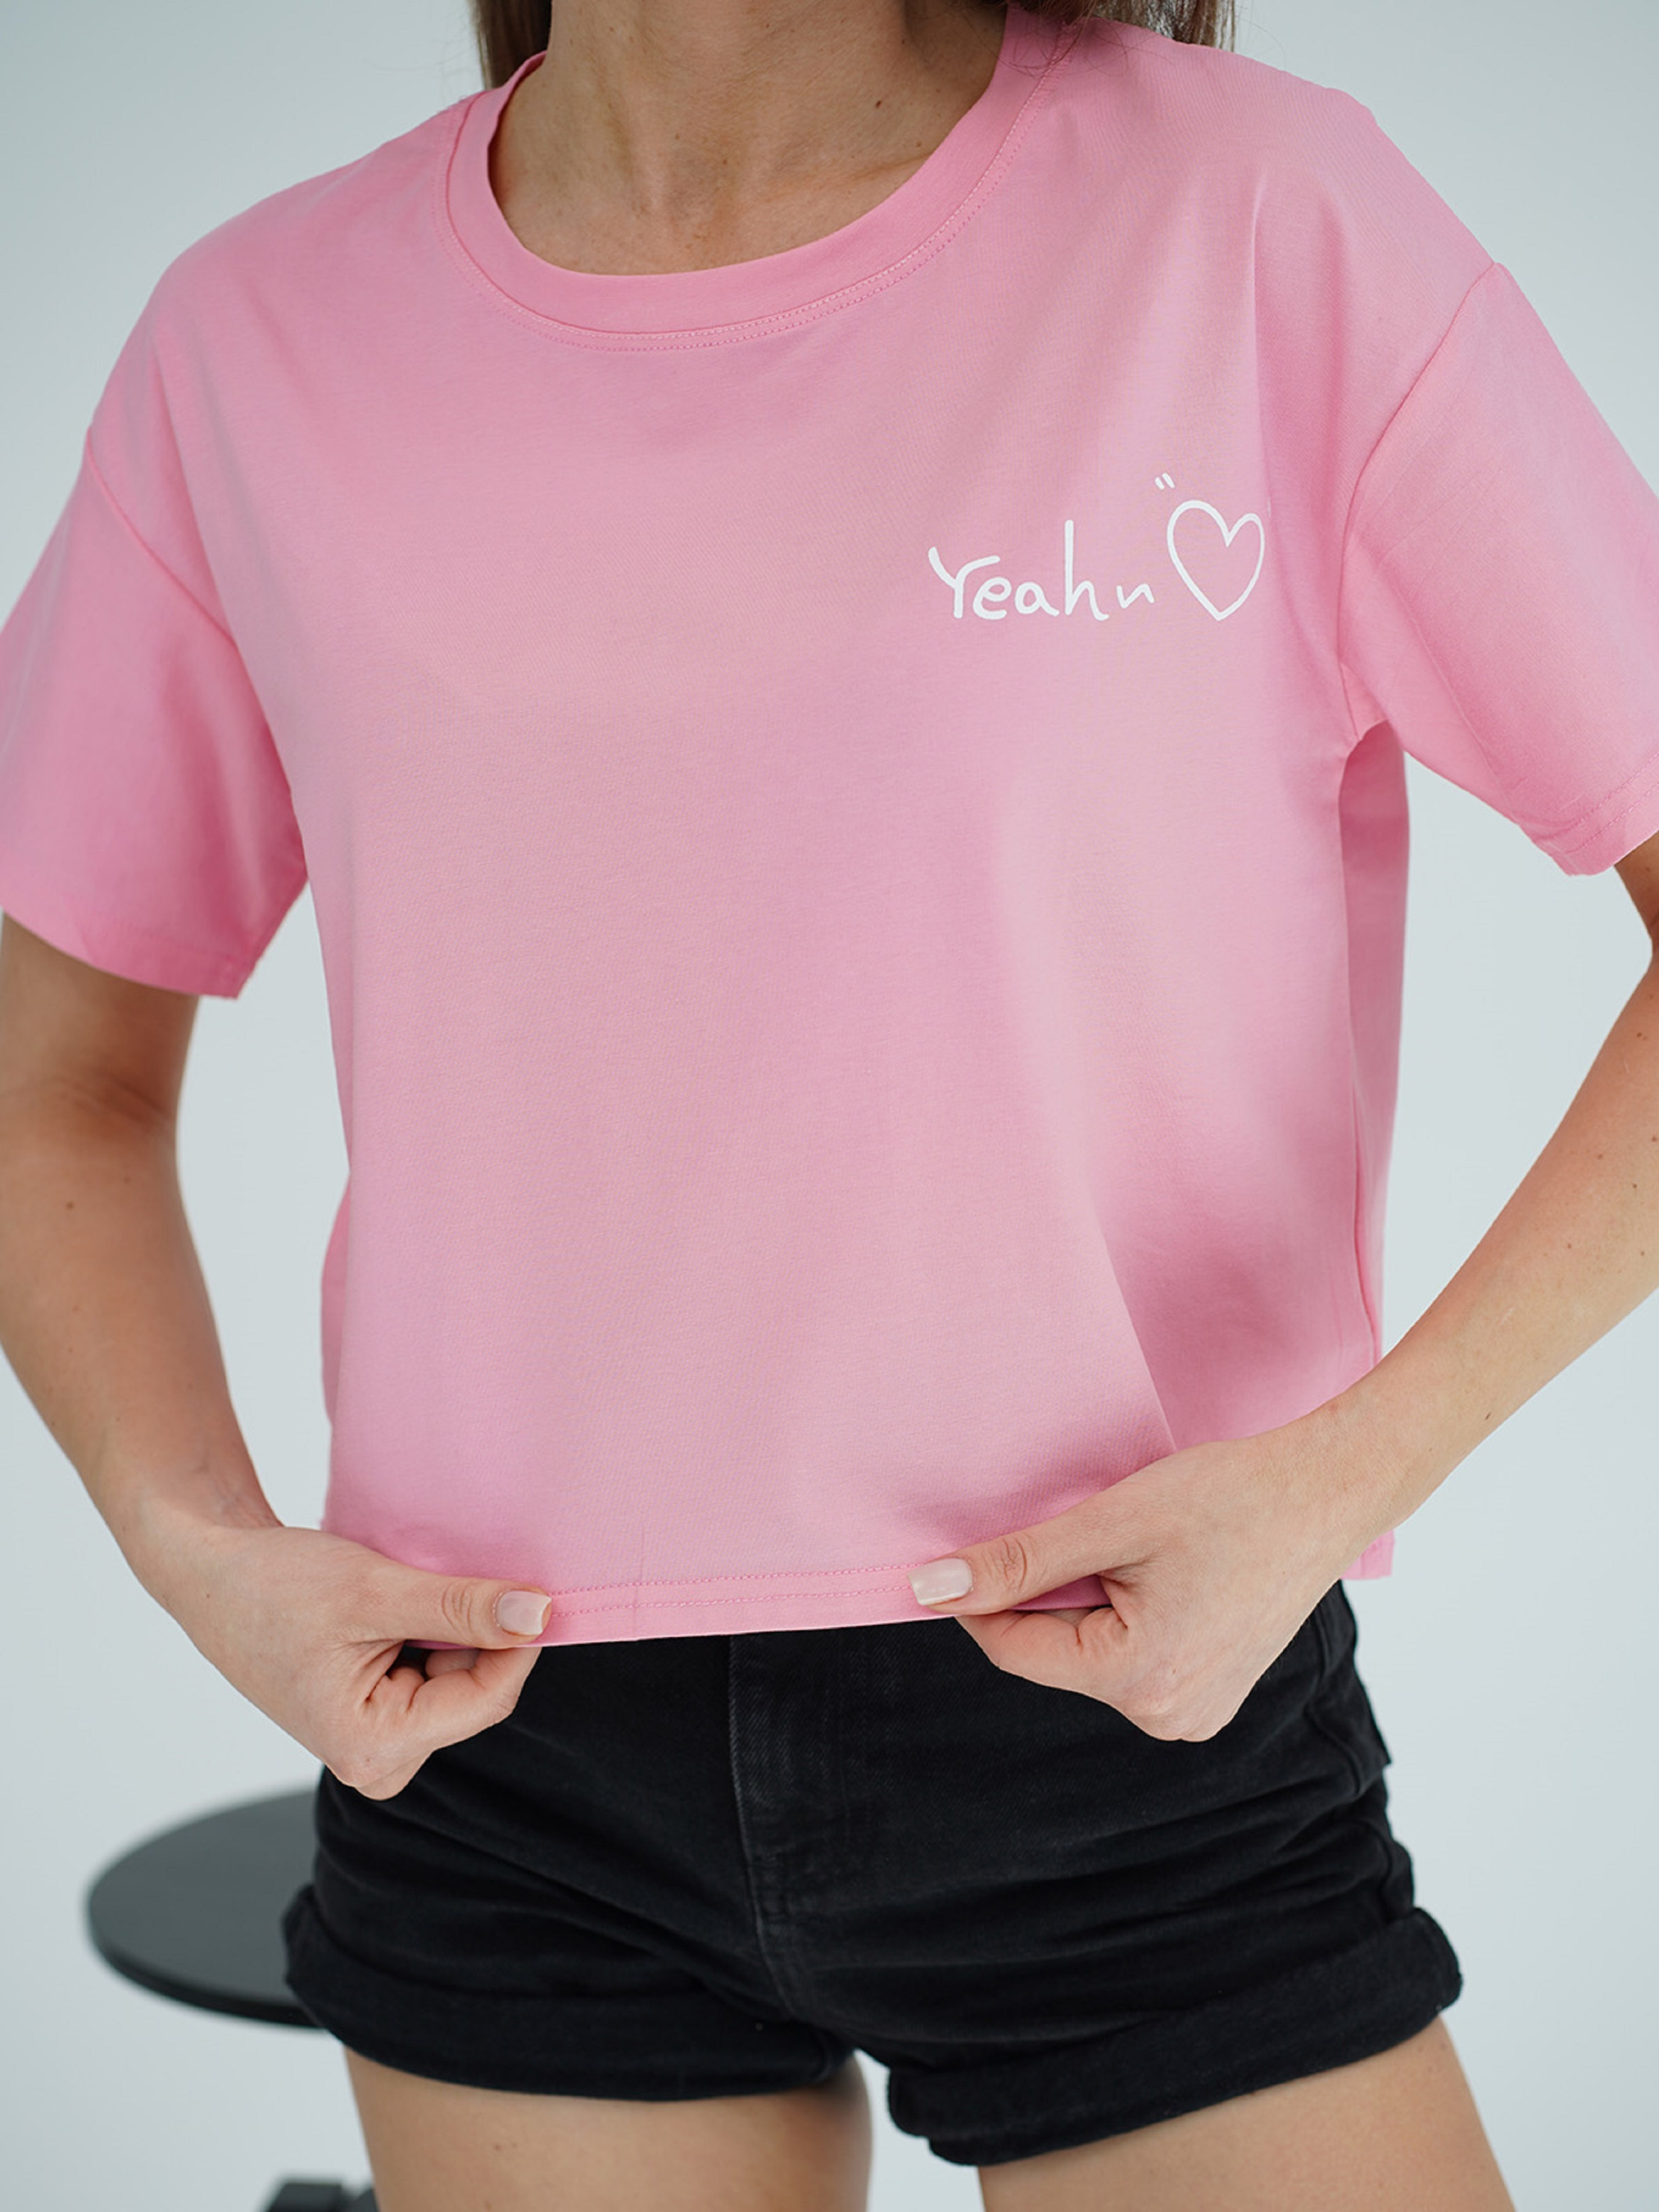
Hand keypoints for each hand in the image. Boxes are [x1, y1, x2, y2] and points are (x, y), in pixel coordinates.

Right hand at [152, 1519, 553, 1798]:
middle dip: (476, 1633)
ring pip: (459, 1678)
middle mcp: (378, 1760)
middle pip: (476, 1692)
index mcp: (372, 1749)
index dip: (518, 1640)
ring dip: (452, 1629)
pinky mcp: (377, 1712)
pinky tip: (397, 1604)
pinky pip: (436, 1671)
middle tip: (442, 1577)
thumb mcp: (375, 1591)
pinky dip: (432, 1632)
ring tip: (404, 1590)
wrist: (212, 1571)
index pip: (487, 1701)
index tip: (537, 1585)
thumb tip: (540, 1614)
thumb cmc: (272, 1586)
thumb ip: (462, 1608)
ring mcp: (378, 1739)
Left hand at [907, 1409, 1389, 1739]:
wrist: (1329, 1491)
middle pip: (1055, 1653)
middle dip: (1045, 1593)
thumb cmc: (1231, 1496)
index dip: (976, 1596)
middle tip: (1081, 1527)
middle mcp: (1168, 1718)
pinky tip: (1159, 1568)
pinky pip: (1132, 1657)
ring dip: (1086, 1600)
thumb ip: (1017, 1562)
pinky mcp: (1210, 1693)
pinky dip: (1123, 1612)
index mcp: (1141, 1682)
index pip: (1014, 1650)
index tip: (956, 1548)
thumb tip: (927, 1589)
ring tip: (1135, 1545)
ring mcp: (1194, 1712)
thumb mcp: (1112, 1521)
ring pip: (1091, 1654)